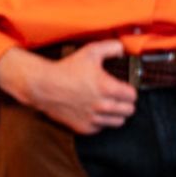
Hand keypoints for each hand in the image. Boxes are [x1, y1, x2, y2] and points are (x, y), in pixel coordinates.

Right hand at [0, 40, 136, 135]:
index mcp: (108, 88)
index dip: (129, 91)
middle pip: (129, 111)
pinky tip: (95, 112)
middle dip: (125, 103)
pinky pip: (102, 128)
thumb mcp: (90, 52)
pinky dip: (101, 122)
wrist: (42, 86)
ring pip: (119, 122)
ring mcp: (94, 118)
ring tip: (109, 106)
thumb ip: (111, 48)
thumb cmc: (66, 69)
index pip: (133, 96)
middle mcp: (103, 105)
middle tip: (117, 97)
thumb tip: (122, 49)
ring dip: (116, 114)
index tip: (123, 88)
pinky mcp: (84, 127)